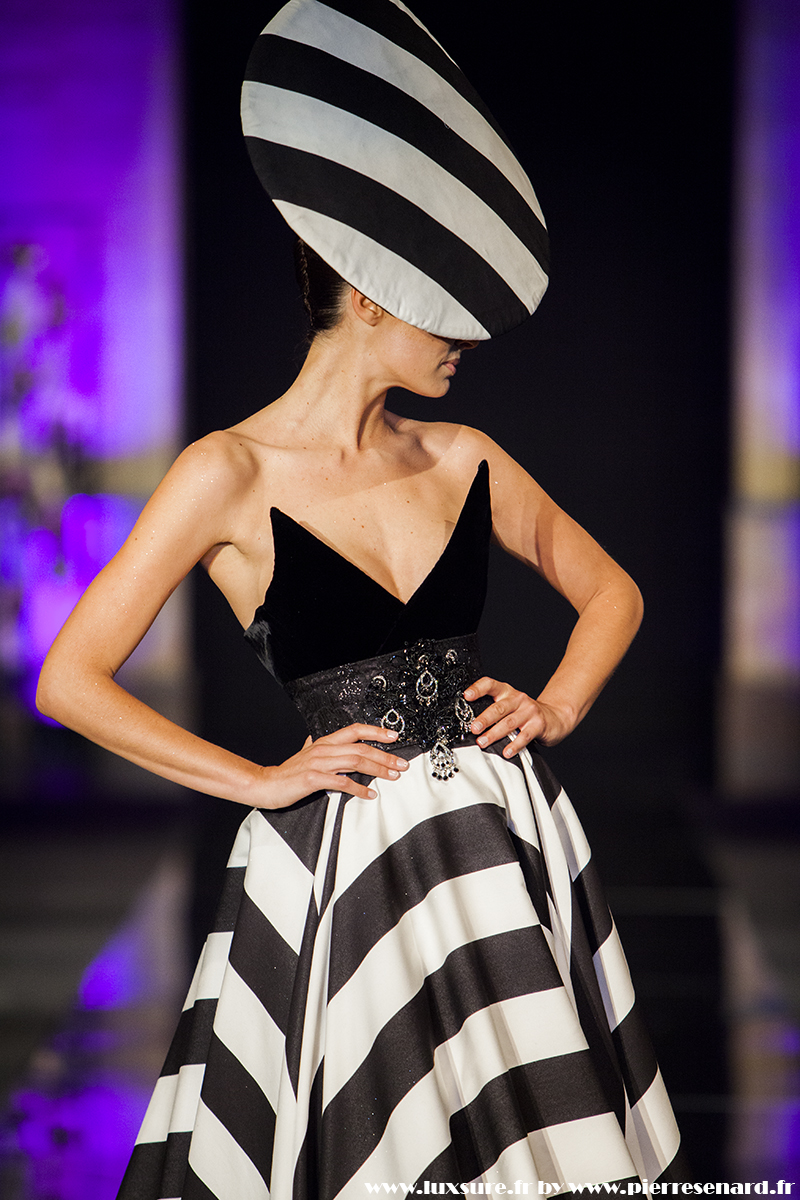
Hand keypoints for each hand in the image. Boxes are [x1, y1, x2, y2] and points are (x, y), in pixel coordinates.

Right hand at [253, 724, 408, 807]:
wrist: (266, 784)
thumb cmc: (286, 773)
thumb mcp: (303, 755)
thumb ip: (312, 747)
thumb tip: (312, 739)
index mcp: (324, 743)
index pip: (354, 730)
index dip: (375, 731)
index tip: (394, 736)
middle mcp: (323, 749)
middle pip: (360, 747)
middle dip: (384, 755)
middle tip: (401, 764)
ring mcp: (319, 763)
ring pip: (355, 761)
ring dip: (377, 769)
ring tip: (392, 776)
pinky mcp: (314, 779)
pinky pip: (341, 782)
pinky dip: (358, 788)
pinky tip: (369, 794)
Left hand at [464, 678, 573, 755]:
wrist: (555, 717)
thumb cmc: (526, 713)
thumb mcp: (510, 706)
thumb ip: (494, 710)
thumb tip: (470, 724)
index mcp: (507, 692)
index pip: (491, 684)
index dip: (478, 688)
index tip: (467, 695)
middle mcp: (518, 699)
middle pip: (499, 707)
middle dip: (485, 718)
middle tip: (474, 728)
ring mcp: (529, 711)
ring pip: (509, 722)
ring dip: (495, 733)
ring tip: (483, 742)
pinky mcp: (538, 725)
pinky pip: (524, 736)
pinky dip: (514, 745)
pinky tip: (507, 752)